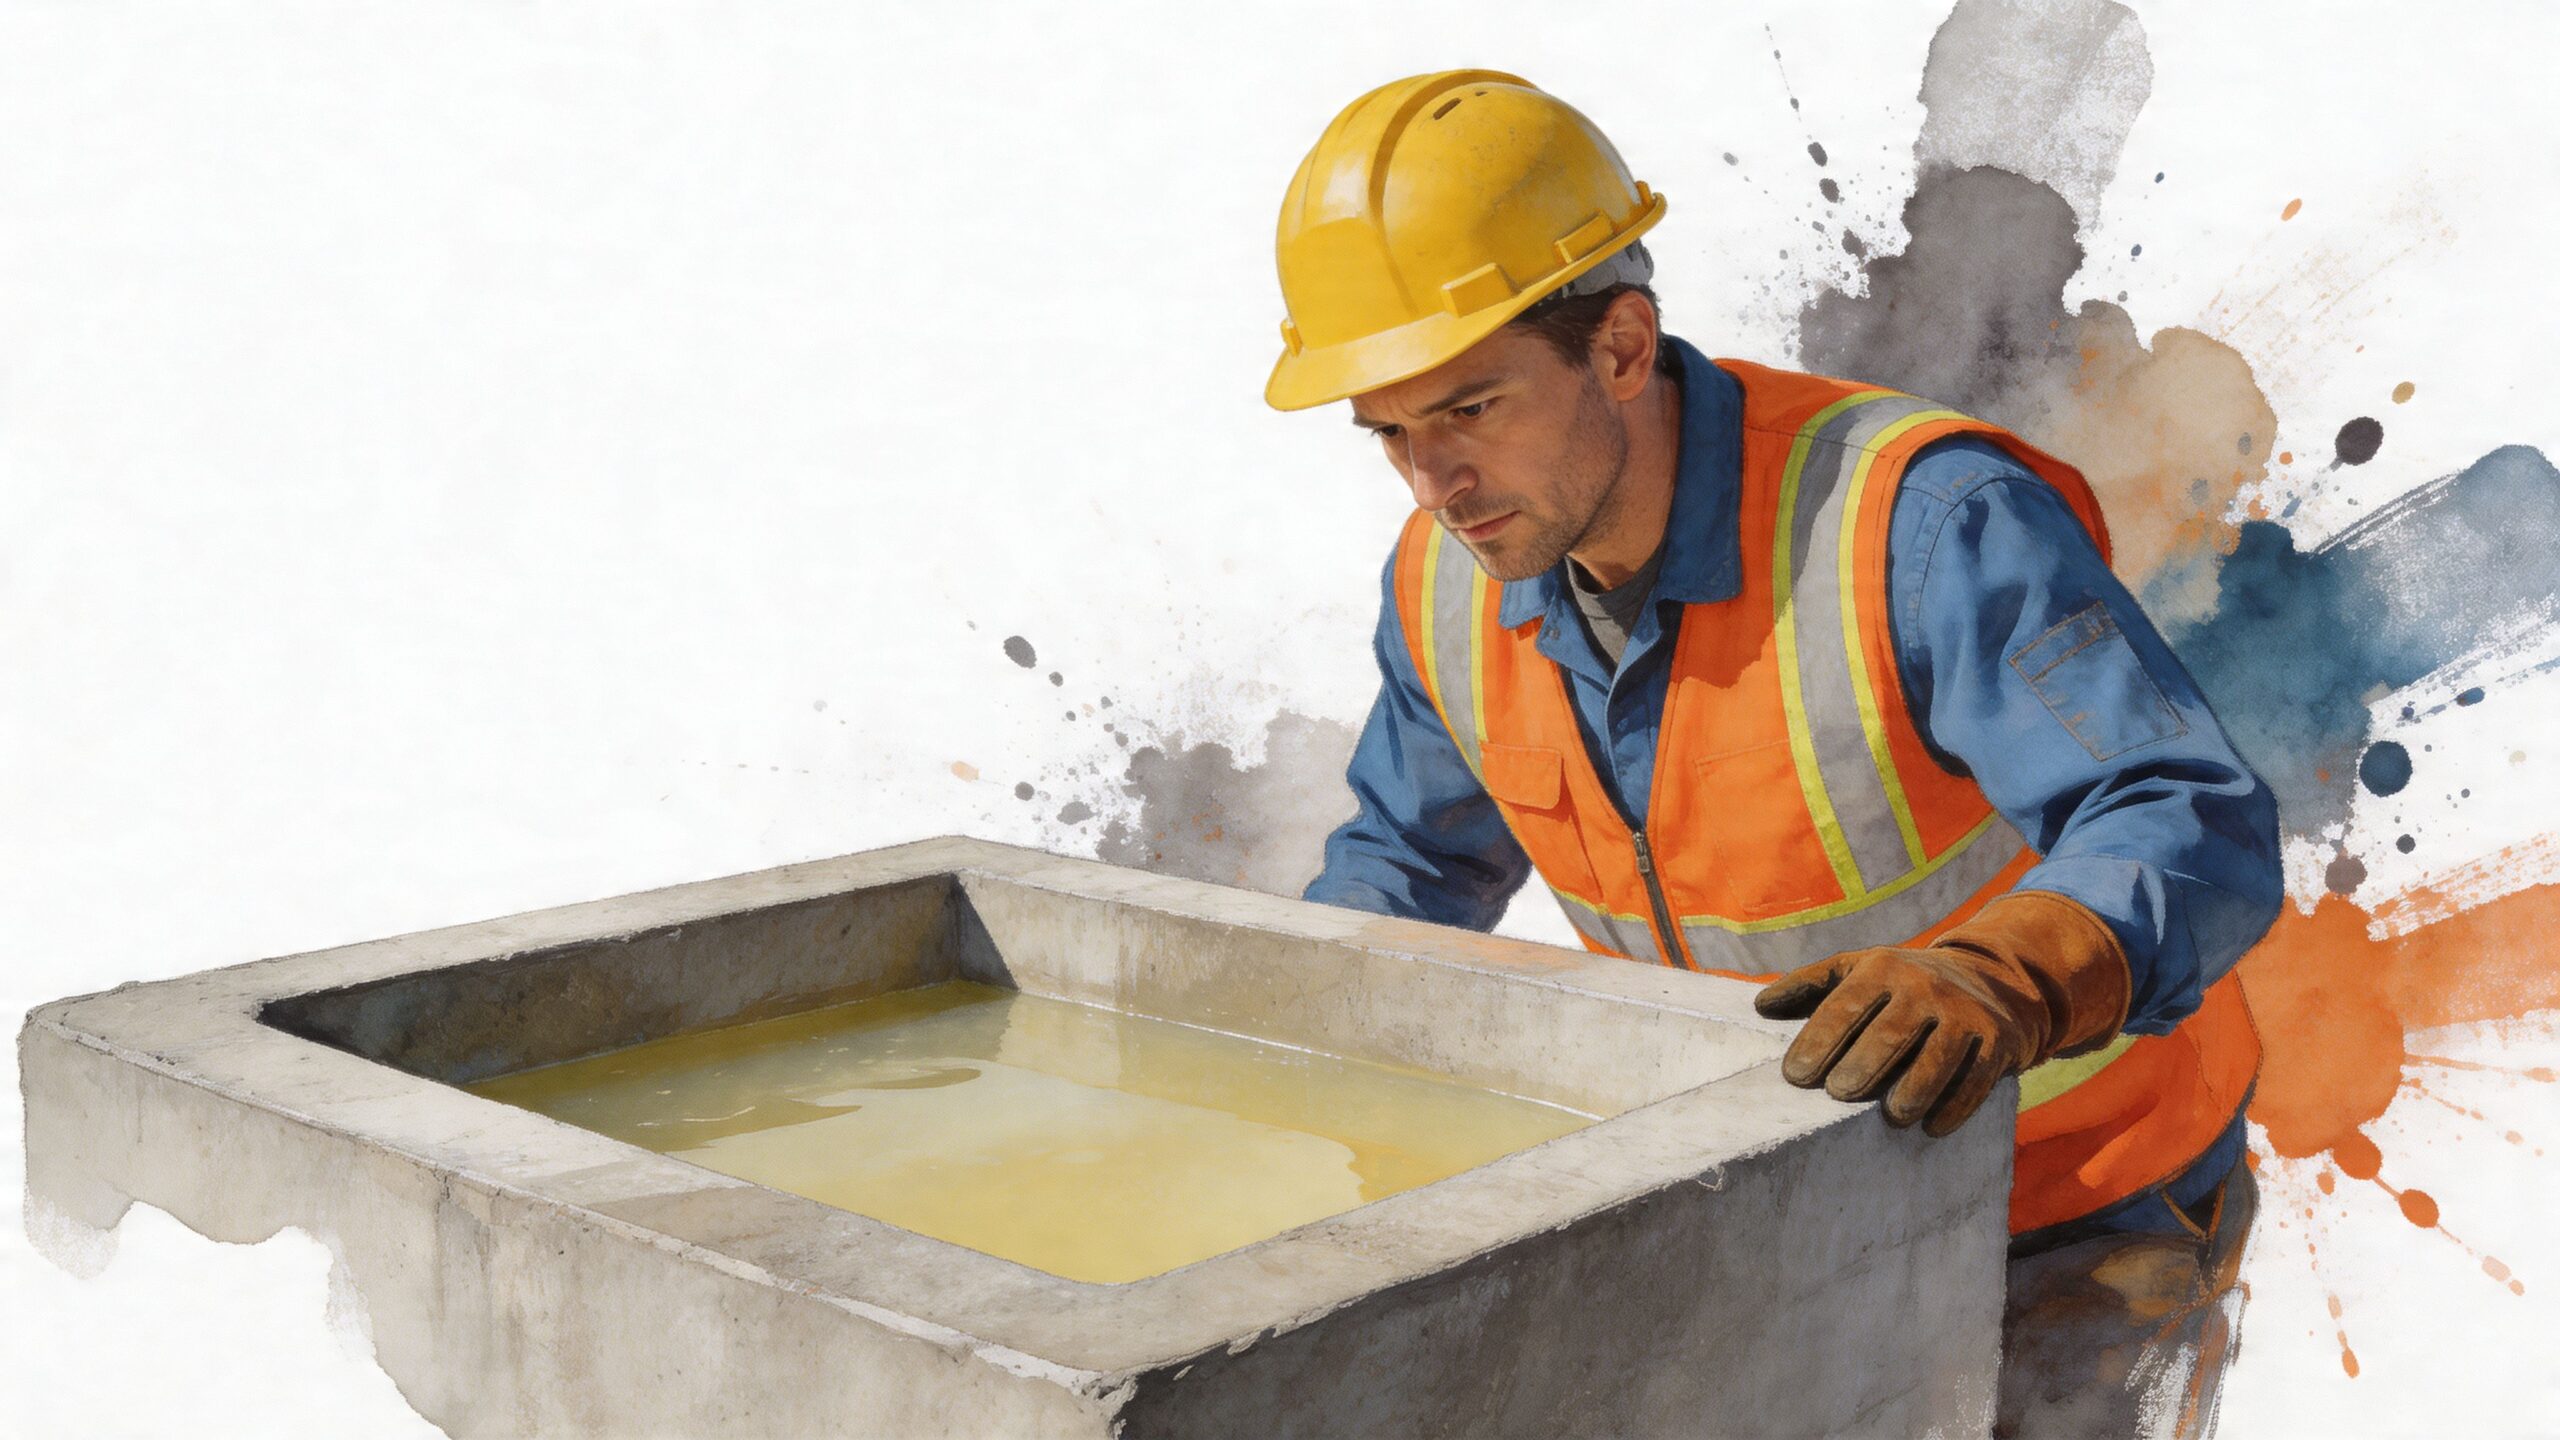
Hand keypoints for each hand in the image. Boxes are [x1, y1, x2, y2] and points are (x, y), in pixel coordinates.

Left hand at [1750, 891, 2133, 1137]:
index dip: (1819, 1041)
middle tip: (1837, 1095)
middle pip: (1890, 1034)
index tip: (1794, 1077)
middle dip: (1862, 1066)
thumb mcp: (1858, 969)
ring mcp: (1965, 1014)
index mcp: (1882, 969)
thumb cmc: (1904, 984)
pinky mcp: (1998, 1040)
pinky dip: (1955, 1105)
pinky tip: (1933, 1126)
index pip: (1844, 1006)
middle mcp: (1925, 987)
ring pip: (1937, 1058)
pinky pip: (1976, 1078)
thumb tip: (1759, 1007)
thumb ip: (1808, 985)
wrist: (1993, 979)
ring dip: (1913, 1090)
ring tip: (1891, 1116)